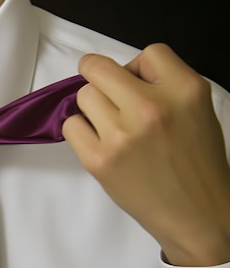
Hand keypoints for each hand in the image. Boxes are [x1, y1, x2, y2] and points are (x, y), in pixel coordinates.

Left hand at [63, 43, 229, 266]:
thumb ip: (164, 84)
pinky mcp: (99, 160)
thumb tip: (120, 75)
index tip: (138, 88)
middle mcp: (151, 107)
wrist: (197, 214)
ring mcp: (122, 134)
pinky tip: (101, 143)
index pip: (147, 53)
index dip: (138, 69)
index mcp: (184, 90)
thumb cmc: (196, 162)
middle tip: (109, 99)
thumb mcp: (196, 109)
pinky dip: (81, 132)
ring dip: (92, 108)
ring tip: (112, 127)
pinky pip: (71, 126)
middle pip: (98, 69)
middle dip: (101, 80)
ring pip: (82, 96)